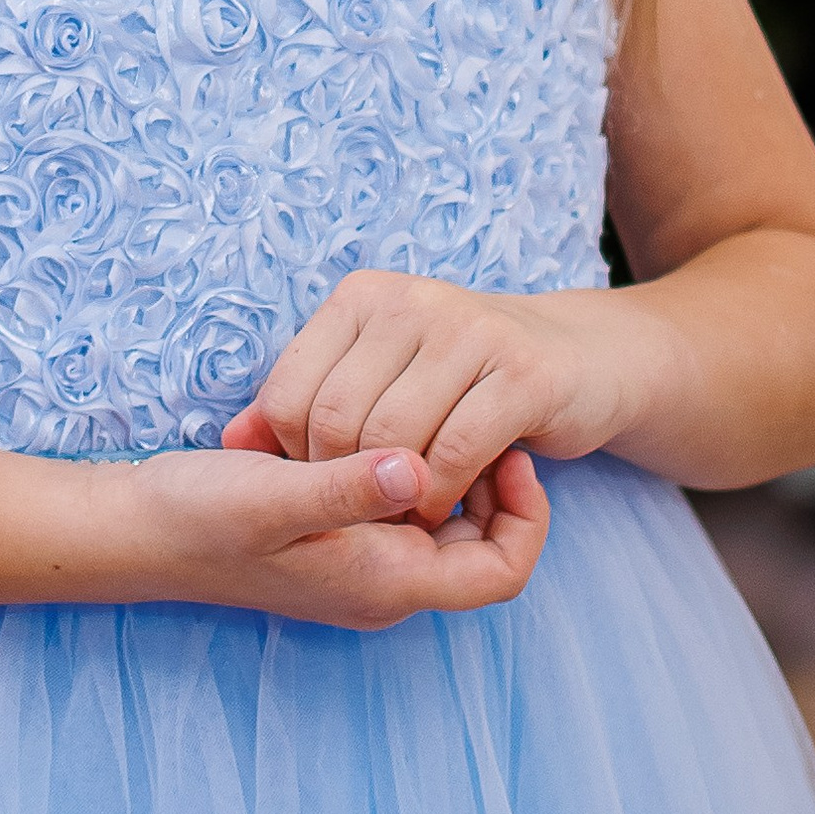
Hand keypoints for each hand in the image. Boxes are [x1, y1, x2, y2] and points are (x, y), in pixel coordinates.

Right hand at [131, 440, 547, 630]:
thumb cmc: (198, 518)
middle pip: (480, 546)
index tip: (506, 450)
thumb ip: (347, 487)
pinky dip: (403, 468)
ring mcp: (357, 564)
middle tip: (477, 418)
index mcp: (384, 584)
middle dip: (491, 484)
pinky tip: (378, 420)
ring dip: (447, 470)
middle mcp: (381, 583)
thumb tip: (421, 471)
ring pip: (439, 523)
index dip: (526, 518)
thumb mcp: (273, 497)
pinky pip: (397, 510)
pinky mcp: (332, 538)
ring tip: (432, 412)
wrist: (131, 531)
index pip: (501, 574)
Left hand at [222, 268, 664, 523]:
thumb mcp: (378, 376)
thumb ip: (305, 403)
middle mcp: (409, 302)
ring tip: (401, 515)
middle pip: (334, 421)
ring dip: (391, 498)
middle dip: (344, 485)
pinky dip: (439, 496)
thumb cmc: (464, 380)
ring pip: (390, 440)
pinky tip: (443, 507)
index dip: (295, 460)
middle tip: (366, 513)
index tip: (327, 488)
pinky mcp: (522, 372)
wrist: (584, 358)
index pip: (289, 393)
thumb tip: (231, 442)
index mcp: (361, 297)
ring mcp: (468, 330)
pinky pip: (454, 452)